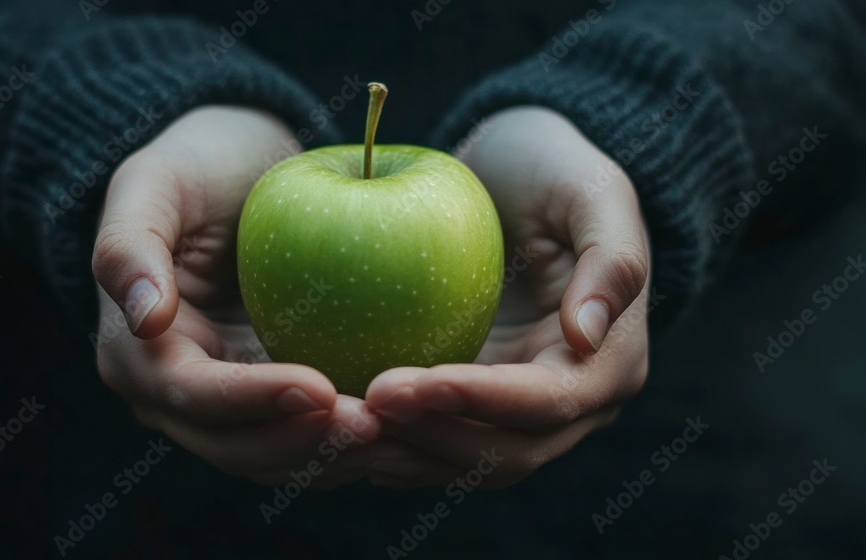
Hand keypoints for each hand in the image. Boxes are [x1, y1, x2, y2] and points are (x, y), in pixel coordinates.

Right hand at [92, 106, 379, 486]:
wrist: (244, 170)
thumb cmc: (199, 164)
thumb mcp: (154, 181)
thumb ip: (129, 244)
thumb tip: (146, 321)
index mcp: (137, 354)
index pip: (192, 395)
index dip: (252, 401)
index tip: (319, 389)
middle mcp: (180, 395)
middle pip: (237, 447)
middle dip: (304, 446)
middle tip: (375, 426)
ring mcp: (233, 403)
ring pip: (280, 455)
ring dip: (336, 455)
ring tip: (400, 436)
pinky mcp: (281, 395)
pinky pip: (314, 433)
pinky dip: (352, 437)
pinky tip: (405, 424)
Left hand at [364, 107, 651, 487]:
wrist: (511, 174)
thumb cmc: (553, 169)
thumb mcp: (591, 190)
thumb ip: (612, 257)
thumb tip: (586, 337)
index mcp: (610, 362)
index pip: (548, 401)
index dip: (481, 401)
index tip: (412, 383)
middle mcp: (569, 403)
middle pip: (506, 453)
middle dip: (434, 436)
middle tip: (365, 403)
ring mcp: (515, 410)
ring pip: (463, 460)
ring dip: (404, 454)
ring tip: (343, 427)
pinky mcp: (468, 403)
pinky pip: (431, 440)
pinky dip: (391, 443)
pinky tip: (342, 428)